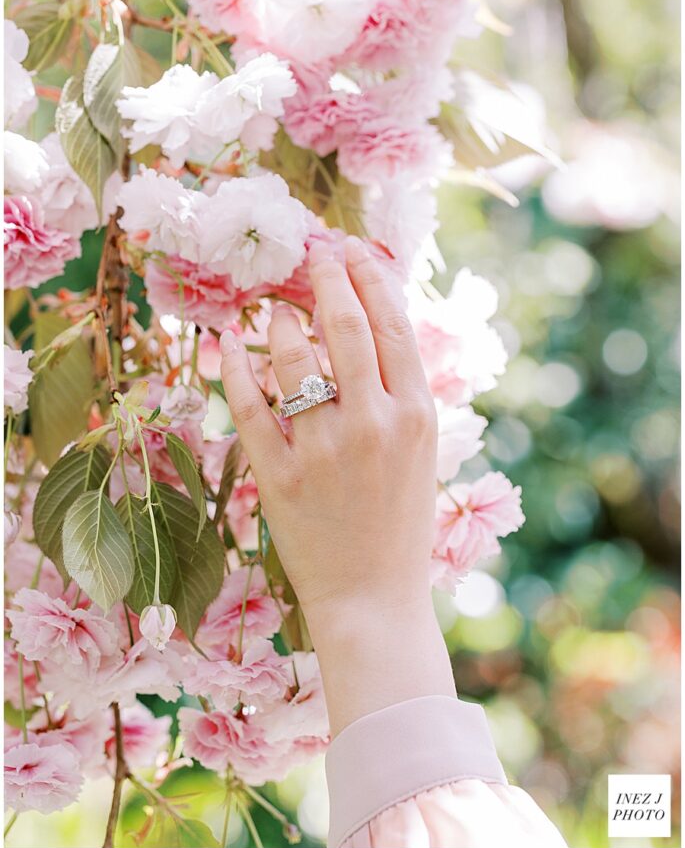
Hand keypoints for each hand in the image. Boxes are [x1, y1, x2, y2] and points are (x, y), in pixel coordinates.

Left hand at [220, 235, 455, 733]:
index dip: (369, 277)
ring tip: (274, 308)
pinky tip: (230, 342)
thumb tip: (372, 325)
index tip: (350, 249)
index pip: (391, 323)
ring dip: (280, 319)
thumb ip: (400, 390)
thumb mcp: (421, 449)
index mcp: (416, 414)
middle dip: (326, 277)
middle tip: (313, 255)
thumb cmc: (401, 522)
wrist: (374, 598)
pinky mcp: (279, 475)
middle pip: (344, 325)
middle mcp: (372, 422)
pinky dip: (236, 367)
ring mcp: (323, 448)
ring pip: (293, 355)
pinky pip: (250, 405)